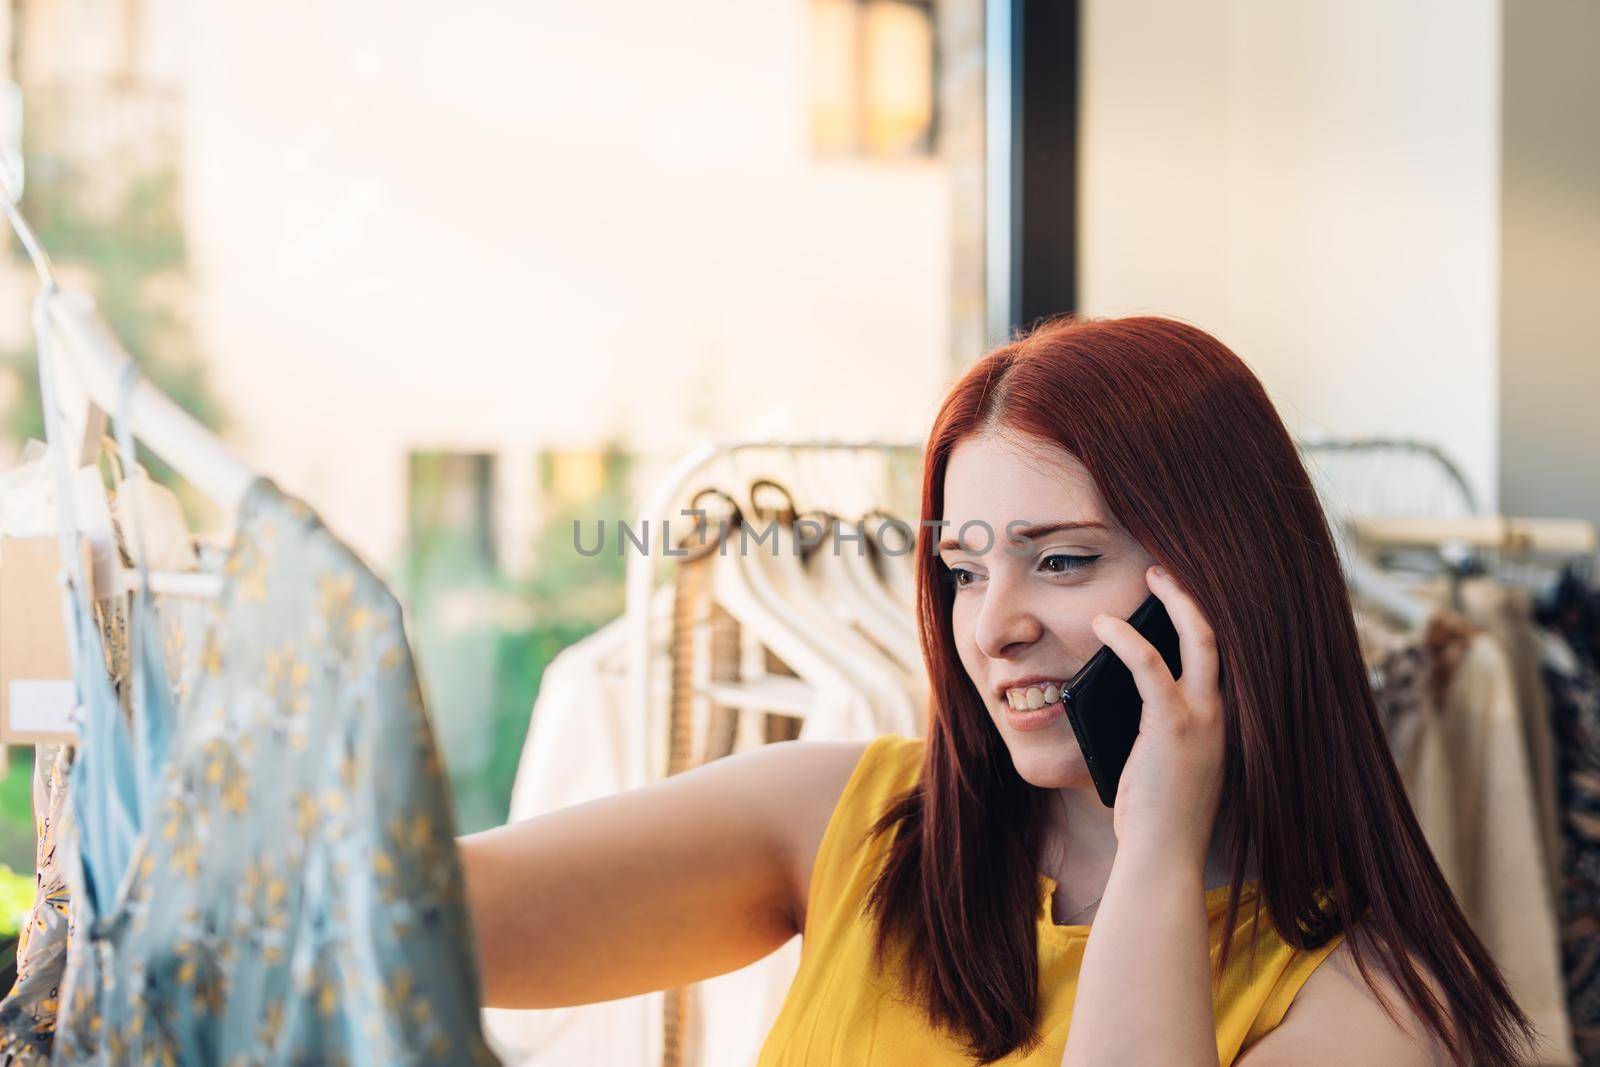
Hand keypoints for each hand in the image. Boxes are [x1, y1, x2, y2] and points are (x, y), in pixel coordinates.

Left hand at [1090, 565, 1225, 868]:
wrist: (1164, 855)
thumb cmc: (1156, 813)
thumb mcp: (1159, 759)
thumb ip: (1154, 723)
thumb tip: (1114, 690)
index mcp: (1217, 719)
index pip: (1218, 655)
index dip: (1201, 618)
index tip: (1178, 593)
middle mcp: (1219, 712)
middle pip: (1220, 634)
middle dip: (1195, 595)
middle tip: (1166, 568)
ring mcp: (1202, 718)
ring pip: (1199, 638)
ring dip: (1174, 601)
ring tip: (1151, 577)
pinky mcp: (1173, 726)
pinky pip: (1150, 666)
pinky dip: (1127, 639)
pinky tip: (1105, 625)